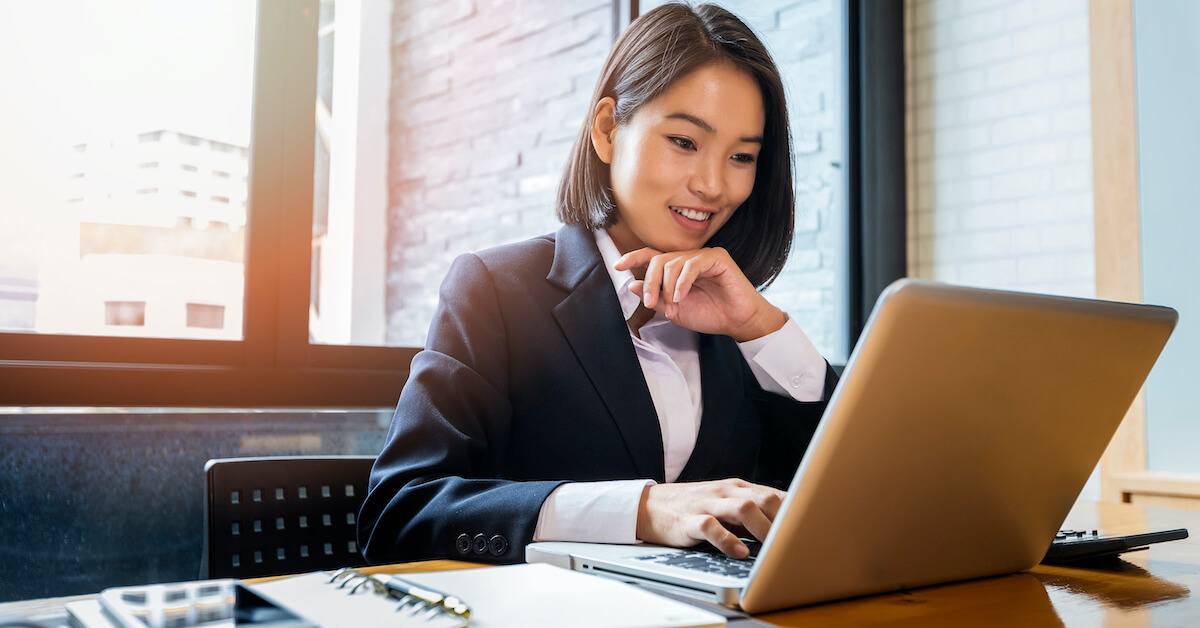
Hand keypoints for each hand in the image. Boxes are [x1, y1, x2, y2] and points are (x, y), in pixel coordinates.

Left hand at [614, 247, 784, 341]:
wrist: (738, 322)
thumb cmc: (711, 315)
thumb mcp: (676, 311)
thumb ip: (656, 298)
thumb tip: (633, 285)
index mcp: (678, 269)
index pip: (653, 257)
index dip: (634, 258)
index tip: (618, 266)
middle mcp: (689, 259)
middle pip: (659, 259)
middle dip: (651, 281)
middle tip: (651, 302)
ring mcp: (703, 256)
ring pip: (673, 262)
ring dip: (667, 286)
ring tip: (673, 305)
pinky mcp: (717, 258)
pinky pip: (692, 264)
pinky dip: (682, 282)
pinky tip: (681, 296)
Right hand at [636, 479, 785, 558]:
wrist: (650, 506)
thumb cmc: (694, 508)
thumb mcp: (726, 504)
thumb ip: (752, 512)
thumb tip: (785, 528)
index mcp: (738, 488)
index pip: (774, 494)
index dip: (795, 512)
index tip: (810, 530)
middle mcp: (726, 492)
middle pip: (764, 498)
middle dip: (783, 520)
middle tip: (793, 541)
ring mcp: (708, 503)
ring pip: (743, 508)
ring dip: (762, 529)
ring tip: (772, 548)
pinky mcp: (690, 520)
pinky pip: (712, 527)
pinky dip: (728, 541)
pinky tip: (739, 553)